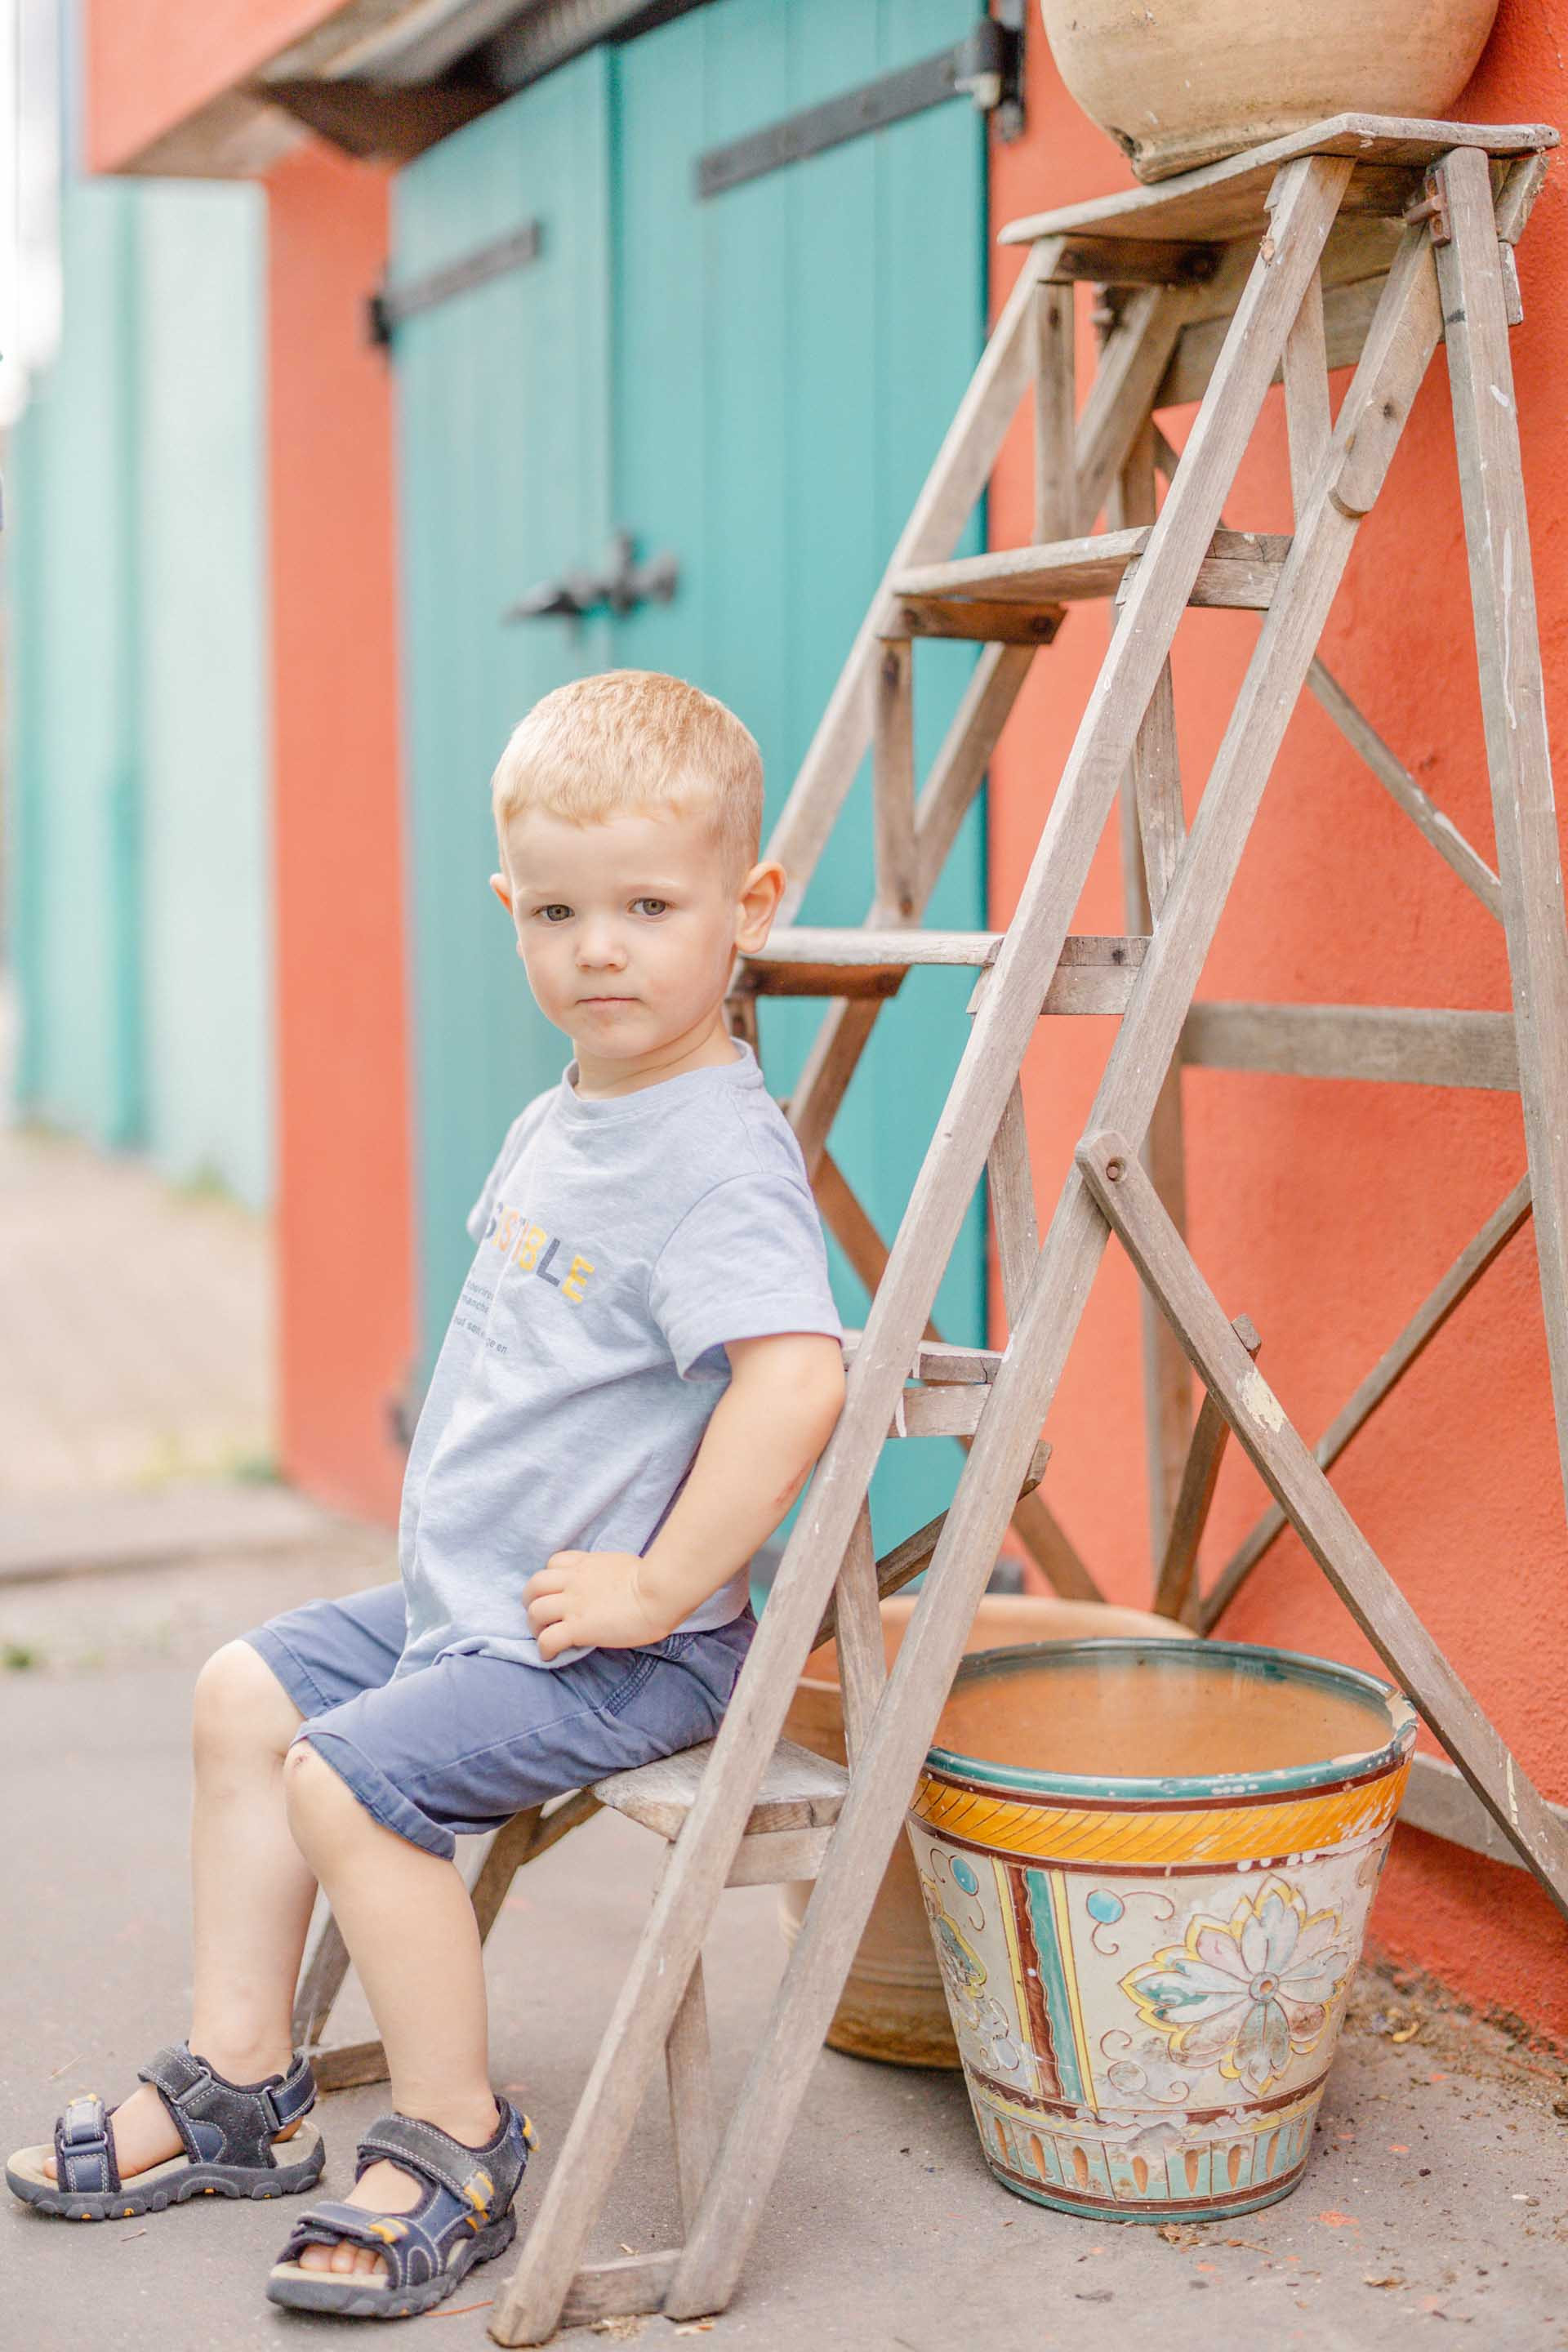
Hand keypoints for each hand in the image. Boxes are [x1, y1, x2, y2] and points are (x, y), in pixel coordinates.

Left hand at [523, 1550, 670, 1660]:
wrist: (659, 1592)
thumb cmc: (653, 1579)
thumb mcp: (622, 1565)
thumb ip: (607, 1572)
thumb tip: (610, 1585)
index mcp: (586, 1565)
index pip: (554, 1563)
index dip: (550, 1578)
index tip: (556, 1592)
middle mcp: (574, 1581)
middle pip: (534, 1586)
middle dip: (531, 1601)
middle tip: (541, 1616)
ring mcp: (573, 1604)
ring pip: (535, 1612)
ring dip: (535, 1626)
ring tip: (544, 1637)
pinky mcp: (578, 1628)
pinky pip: (548, 1639)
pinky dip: (544, 1649)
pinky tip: (550, 1656)